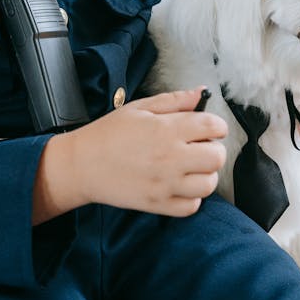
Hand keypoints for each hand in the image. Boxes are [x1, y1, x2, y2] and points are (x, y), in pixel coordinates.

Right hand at [33, 88, 227, 222]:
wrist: (82, 165)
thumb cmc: (110, 133)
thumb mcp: (140, 108)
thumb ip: (174, 100)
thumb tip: (201, 93)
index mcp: (167, 129)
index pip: (213, 126)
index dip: (216, 125)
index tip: (207, 128)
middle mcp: (170, 157)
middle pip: (217, 157)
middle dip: (213, 149)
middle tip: (199, 147)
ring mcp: (165, 184)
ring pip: (209, 184)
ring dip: (205, 174)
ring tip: (190, 167)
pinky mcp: (158, 204)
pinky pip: (192, 206)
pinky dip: (191, 197)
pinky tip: (179, 184)